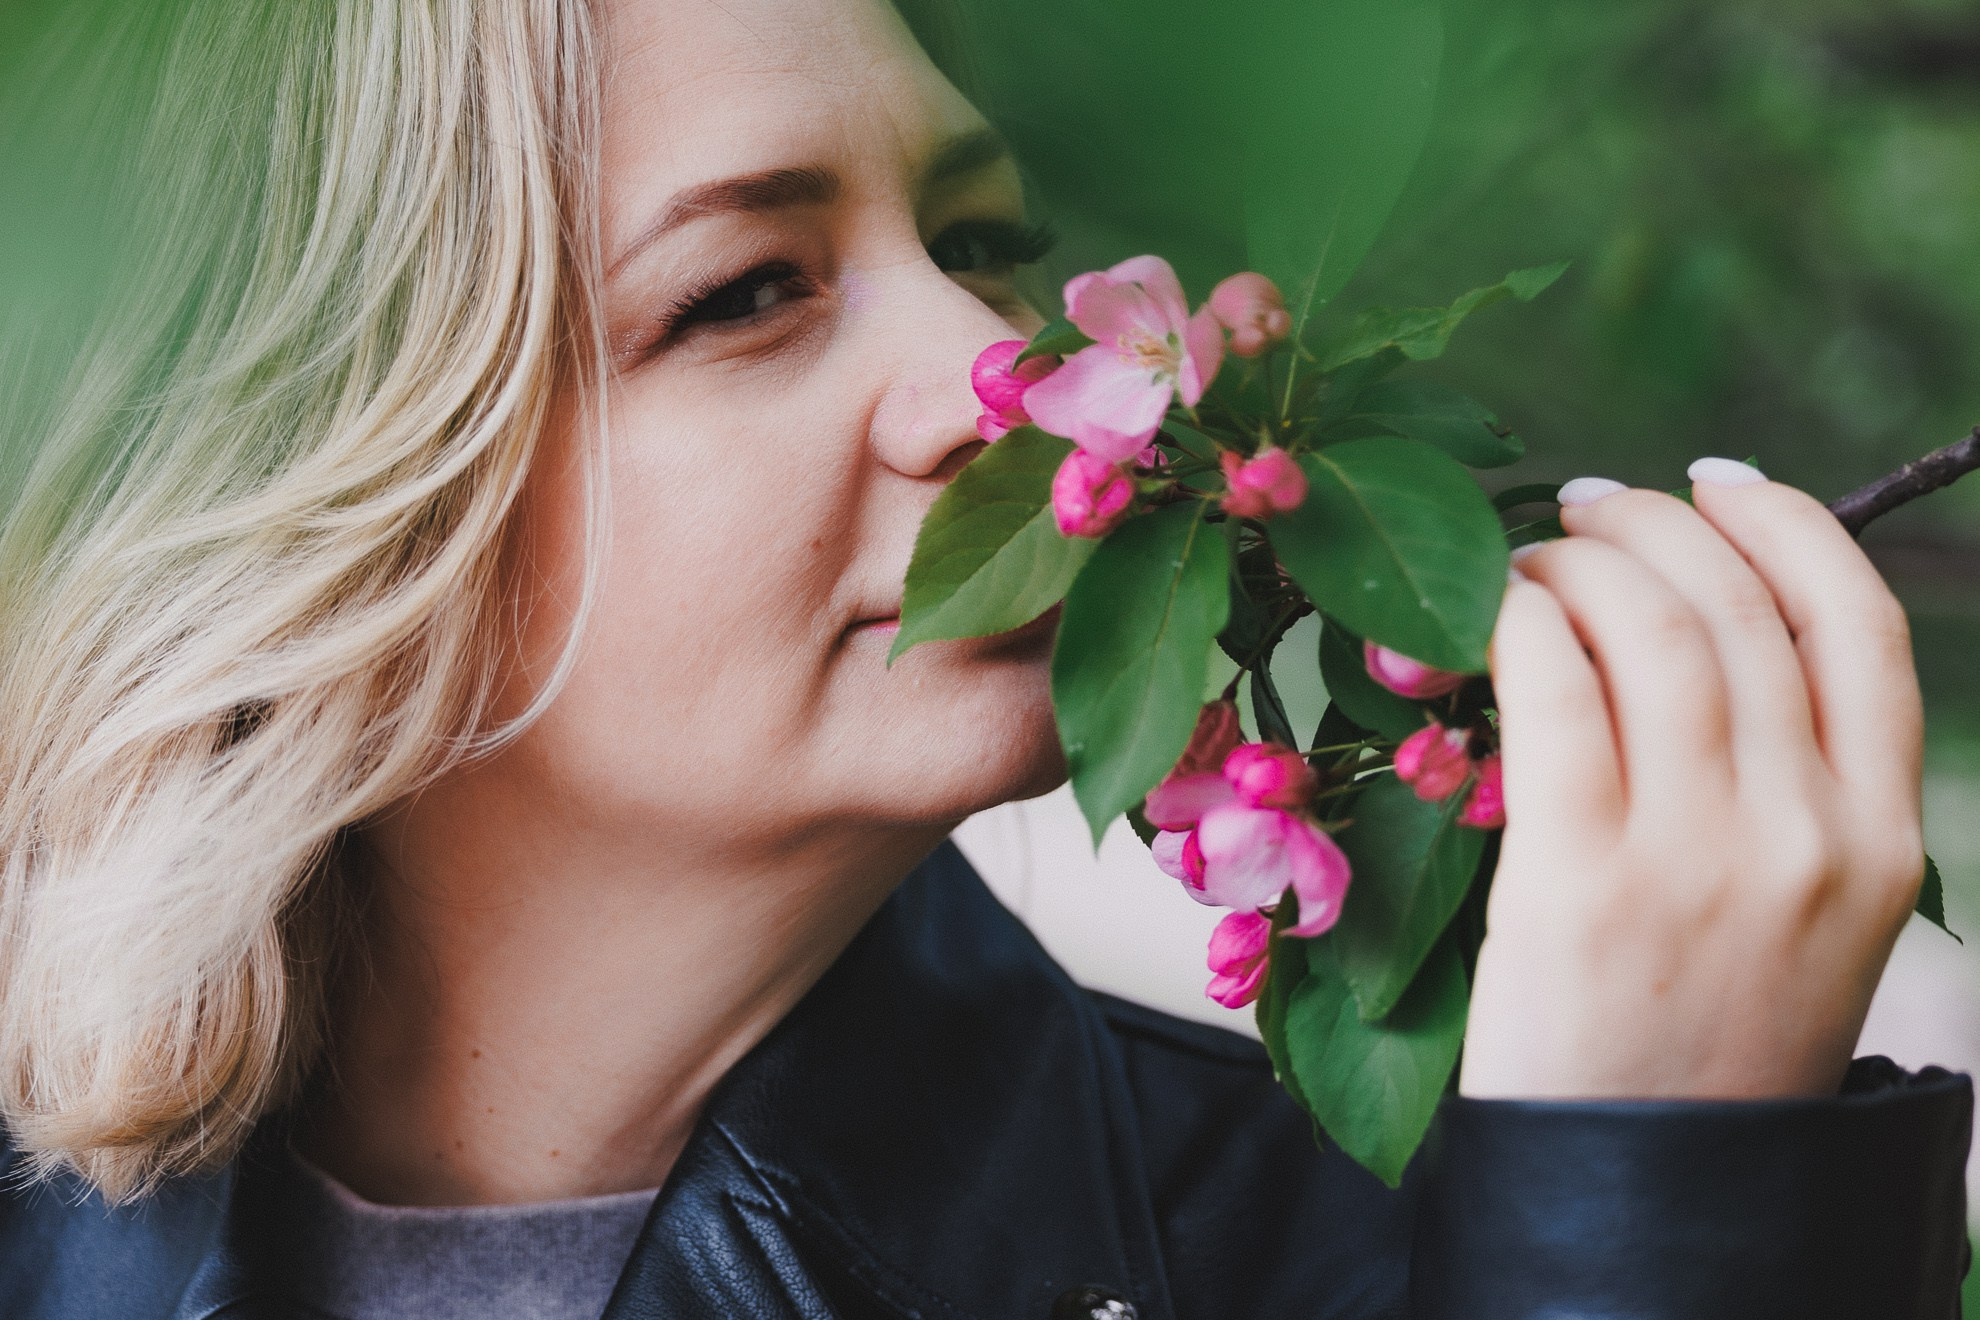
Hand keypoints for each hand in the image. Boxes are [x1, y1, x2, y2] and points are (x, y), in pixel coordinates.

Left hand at [1460, 462, 1925, 1099]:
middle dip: (1657, 524)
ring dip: (1582, 559)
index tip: (1715, 480)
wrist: (1651, 1186)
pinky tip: (1494, 611)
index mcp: (1881, 839)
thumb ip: (1788, 784)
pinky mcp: (1579, 880)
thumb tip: (1694, 624)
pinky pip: (1554, 691)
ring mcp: (1697, 854)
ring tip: (1537, 555)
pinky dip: (1520, 620)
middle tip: (1590, 507)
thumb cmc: (1712, 1039)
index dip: (1786, 522)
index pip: (1858, 623)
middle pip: (1742, 605)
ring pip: (1652, 629)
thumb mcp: (1809, 915)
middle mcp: (1806, 832)